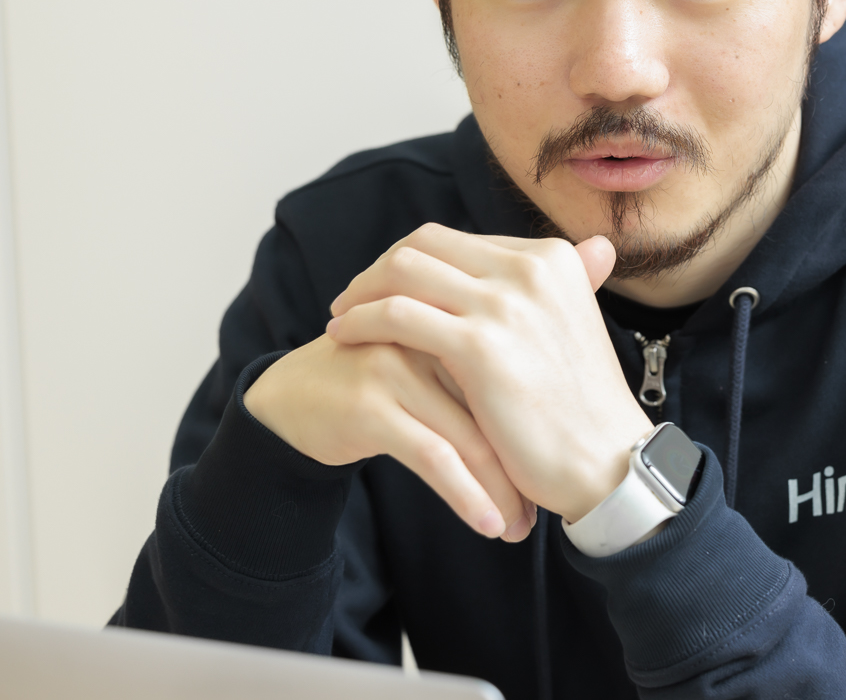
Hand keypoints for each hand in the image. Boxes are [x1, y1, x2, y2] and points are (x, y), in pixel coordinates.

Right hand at [244, 335, 535, 541]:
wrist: (288, 396)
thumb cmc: (374, 386)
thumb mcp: (432, 370)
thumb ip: (479, 379)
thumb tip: (549, 427)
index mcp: (451, 317)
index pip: (513, 374)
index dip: (538, 428)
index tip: (557, 475)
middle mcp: (428, 336)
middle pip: (496, 406)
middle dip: (523, 466)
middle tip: (544, 511)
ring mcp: (397, 368)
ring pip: (469, 436)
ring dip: (500, 490)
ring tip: (519, 528)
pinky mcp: (371, 405)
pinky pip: (432, 457)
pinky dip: (466, 495)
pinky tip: (487, 524)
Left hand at [323, 224, 653, 522]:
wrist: (604, 460)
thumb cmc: (582, 406)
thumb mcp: (571, 326)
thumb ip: (544, 292)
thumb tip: (531, 267)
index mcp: (552, 259)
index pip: (459, 240)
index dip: (414, 261)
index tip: (387, 286)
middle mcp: (530, 268)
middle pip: (425, 244)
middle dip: (381, 268)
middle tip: (354, 297)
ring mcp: (504, 304)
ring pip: (404, 271)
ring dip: (362, 291)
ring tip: (342, 317)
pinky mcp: (479, 345)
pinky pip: (397, 315)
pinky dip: (362, 320)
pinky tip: (344, 336)